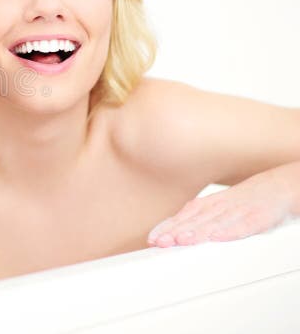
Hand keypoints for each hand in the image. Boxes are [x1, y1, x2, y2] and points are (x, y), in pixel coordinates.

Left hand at [147, 172, 294, 246]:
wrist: (279, 188)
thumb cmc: (245, 202)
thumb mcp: (218, 207)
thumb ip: (198, 219)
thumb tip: (172, 231)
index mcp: (209, 205)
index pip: (184, 216)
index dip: (168, 227)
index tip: (152, 239)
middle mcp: (220, 207)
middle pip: (195, 221)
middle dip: (176, 232)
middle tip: (160, 242)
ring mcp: (238, 212)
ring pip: (215, 223)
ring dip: (197, 232)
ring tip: (181, 241)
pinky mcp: (258, 218)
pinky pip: (243, 225)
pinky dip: (231, 231)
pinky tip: (218, 238)